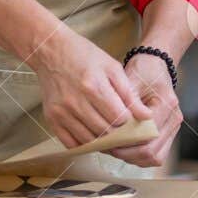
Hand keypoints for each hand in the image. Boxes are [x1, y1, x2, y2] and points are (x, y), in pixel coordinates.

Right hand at [32, 30, 151, 148]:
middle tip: (123, 130)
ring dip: (103, 142)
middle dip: (118, 134)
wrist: (51, 52)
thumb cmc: (84, 56)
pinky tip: (93, 136)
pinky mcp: (51, 119)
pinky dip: (85, 145)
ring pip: (90, 141)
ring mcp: (61, 112)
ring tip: (110, 133)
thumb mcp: (112, 68)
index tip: (132, 120)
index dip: (129, 122)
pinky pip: (71, 144)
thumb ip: (129, 93)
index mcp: (93, 86)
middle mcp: (75, 102)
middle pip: (105, 131)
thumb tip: (146, 116)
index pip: (119, 118)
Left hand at [108, 51, 182, 168]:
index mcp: (167, 104)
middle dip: (127, 153)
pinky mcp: (167, 134)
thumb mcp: (131, 80)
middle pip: (151, 151)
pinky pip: (155, 155)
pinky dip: (139, 157)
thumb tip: (119, 125)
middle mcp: (174, 119)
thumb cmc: (143, 71)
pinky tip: (124, 149)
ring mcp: (173, 128)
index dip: (126, 142)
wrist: (155, 67)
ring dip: (133, 158)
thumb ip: (127, 102)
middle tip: (107, 147)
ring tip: (115, 149)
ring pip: (154, 157)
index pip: (147, 134)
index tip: (108, 140)